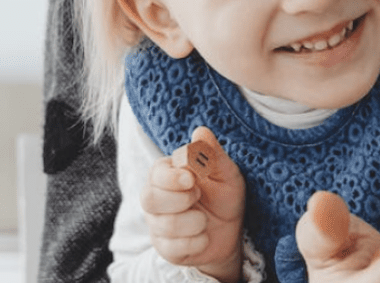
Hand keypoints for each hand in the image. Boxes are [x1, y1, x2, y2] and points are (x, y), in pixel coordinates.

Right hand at [140, 126, 245, 282]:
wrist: (231, 231)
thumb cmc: (224, 195)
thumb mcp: (225, 173)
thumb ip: (212, 153)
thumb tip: (200, 131)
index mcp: (166, 173)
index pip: (156, 172)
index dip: (172, 177)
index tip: (191, 179)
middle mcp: (155, 197)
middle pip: (149, 199)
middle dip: (179, 199)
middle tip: (198, 196)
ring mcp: (157, 224)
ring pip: (165, 225)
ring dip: (195, 222)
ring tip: (205, 219)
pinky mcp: (164, 248)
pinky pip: (174, 248)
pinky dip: (197, 242)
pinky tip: (204, 236)